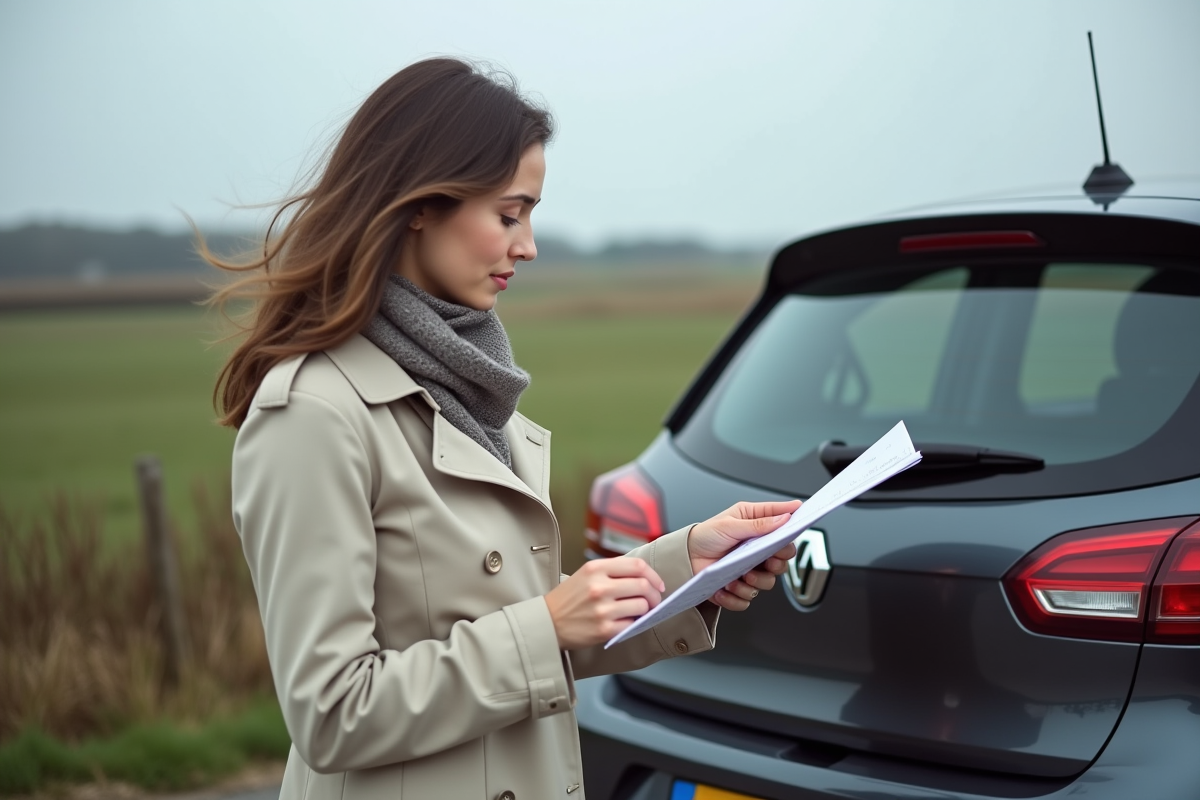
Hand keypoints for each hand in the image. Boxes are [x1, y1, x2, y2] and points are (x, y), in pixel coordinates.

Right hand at [544, 557, 665, 648]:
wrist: (546, 622)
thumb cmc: (569, 598)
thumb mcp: (586, 575)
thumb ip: (612, 572)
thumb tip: (645, 578)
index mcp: (595, 568)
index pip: (637, 565)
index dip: (653, 575)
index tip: (658, 584)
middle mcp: (599, 586)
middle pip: (642, 585)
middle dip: (654, 594)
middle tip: (654, 601)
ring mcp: (602, 609)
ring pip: (641, 605)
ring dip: (647, 610)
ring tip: (641, 612)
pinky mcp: (604, 629)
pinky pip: (632, 624)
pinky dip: (636, 623)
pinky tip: (630, 622)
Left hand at [687, 500, 801, 610]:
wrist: (684, 558)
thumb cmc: (704, 535)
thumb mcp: (729, 524)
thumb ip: (758, 524)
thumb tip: (784, 518)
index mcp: (756, 525)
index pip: (783, 524)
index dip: (793, 524)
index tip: (798, 526)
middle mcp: (756, 548)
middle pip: (783, 559)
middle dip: (778, 563)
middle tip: (768, 562)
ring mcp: (750, 569)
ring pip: (769, 582)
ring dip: (755, 582)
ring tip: (740, 576)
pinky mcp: (739, 587)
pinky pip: (747, 598)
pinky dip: (737, 596)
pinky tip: (725, 587)